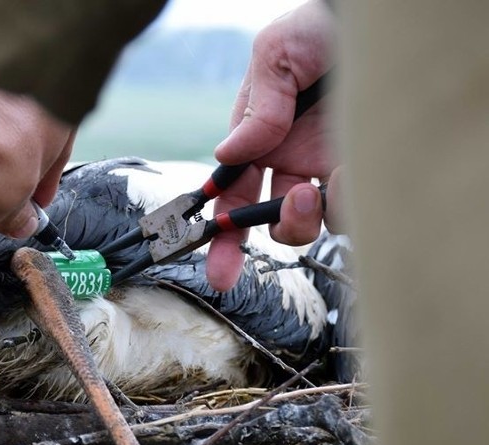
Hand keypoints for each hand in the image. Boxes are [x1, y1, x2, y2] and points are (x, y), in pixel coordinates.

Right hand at [209, 0, 338, 290]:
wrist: (377, 19)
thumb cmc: (321, 26)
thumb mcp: (275, 56)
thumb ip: (255, 111)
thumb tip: (227, 155)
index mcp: (261, 140)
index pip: (233, 196)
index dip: (223, 235)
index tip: (220, 268)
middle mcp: (294, 161)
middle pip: (274, 221)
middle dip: (277, 227)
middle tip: (294, 202)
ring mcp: (330, 169)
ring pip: (315, 222)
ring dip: (313, 214)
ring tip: (321, 182)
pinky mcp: (366, 171)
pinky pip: (353, 207)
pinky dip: (348, 200)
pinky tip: (350, 171)